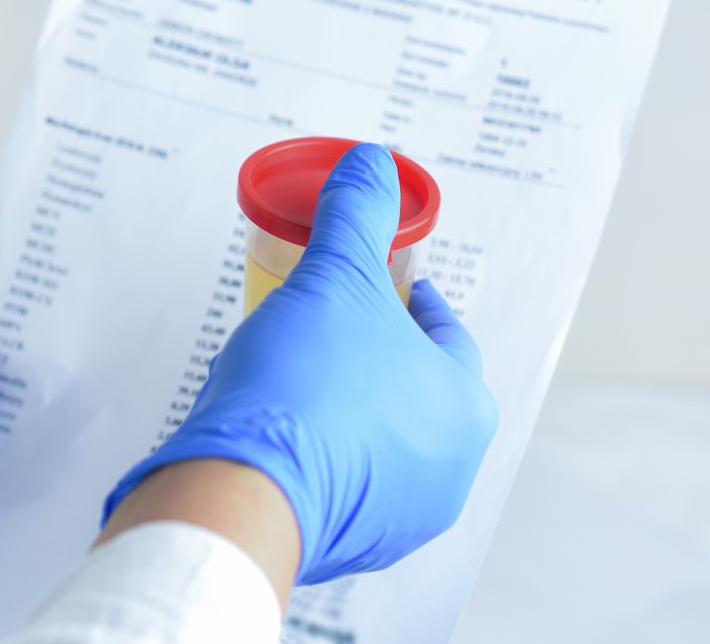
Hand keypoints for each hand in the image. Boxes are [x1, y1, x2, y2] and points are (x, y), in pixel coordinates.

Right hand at [104, 143, 497, 584]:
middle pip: (416, 390)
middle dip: (381, 356)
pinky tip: (292, 430)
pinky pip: (347, 482)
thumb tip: (371, 164)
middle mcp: (448, 470)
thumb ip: (358, 215)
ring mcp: (404, 516)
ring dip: (355, 408)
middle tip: (343, 329)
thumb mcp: (334, 278)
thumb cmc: (304, 390)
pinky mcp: (353, 545)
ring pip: (384, 441)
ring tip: (310, 376)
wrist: (245, 490)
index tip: (390, 290)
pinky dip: (327, 453)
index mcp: (463, 407)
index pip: (447, 335)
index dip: (414, 304)